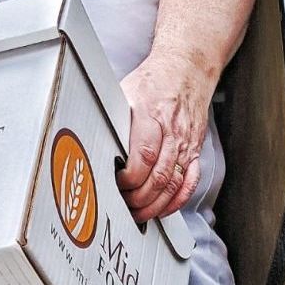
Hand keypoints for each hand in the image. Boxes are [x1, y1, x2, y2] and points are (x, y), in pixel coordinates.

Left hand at [117, 52, 216, 222]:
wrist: (187, 71)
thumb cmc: (153, 82)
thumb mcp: (125, 92)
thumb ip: (113, 119)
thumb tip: (90, 137)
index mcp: (151, 115)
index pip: (144, 154)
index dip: (130, 177)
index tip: (117, 183)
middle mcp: (172, 131)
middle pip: (159, 176)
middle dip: (139, 198)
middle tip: (124, 204)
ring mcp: (186, 143)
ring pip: (173, 183)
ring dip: (154, 205)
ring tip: (138, 213)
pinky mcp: (195, 151)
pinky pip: (190, 182)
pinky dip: (176, 200)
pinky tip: (162, 208)